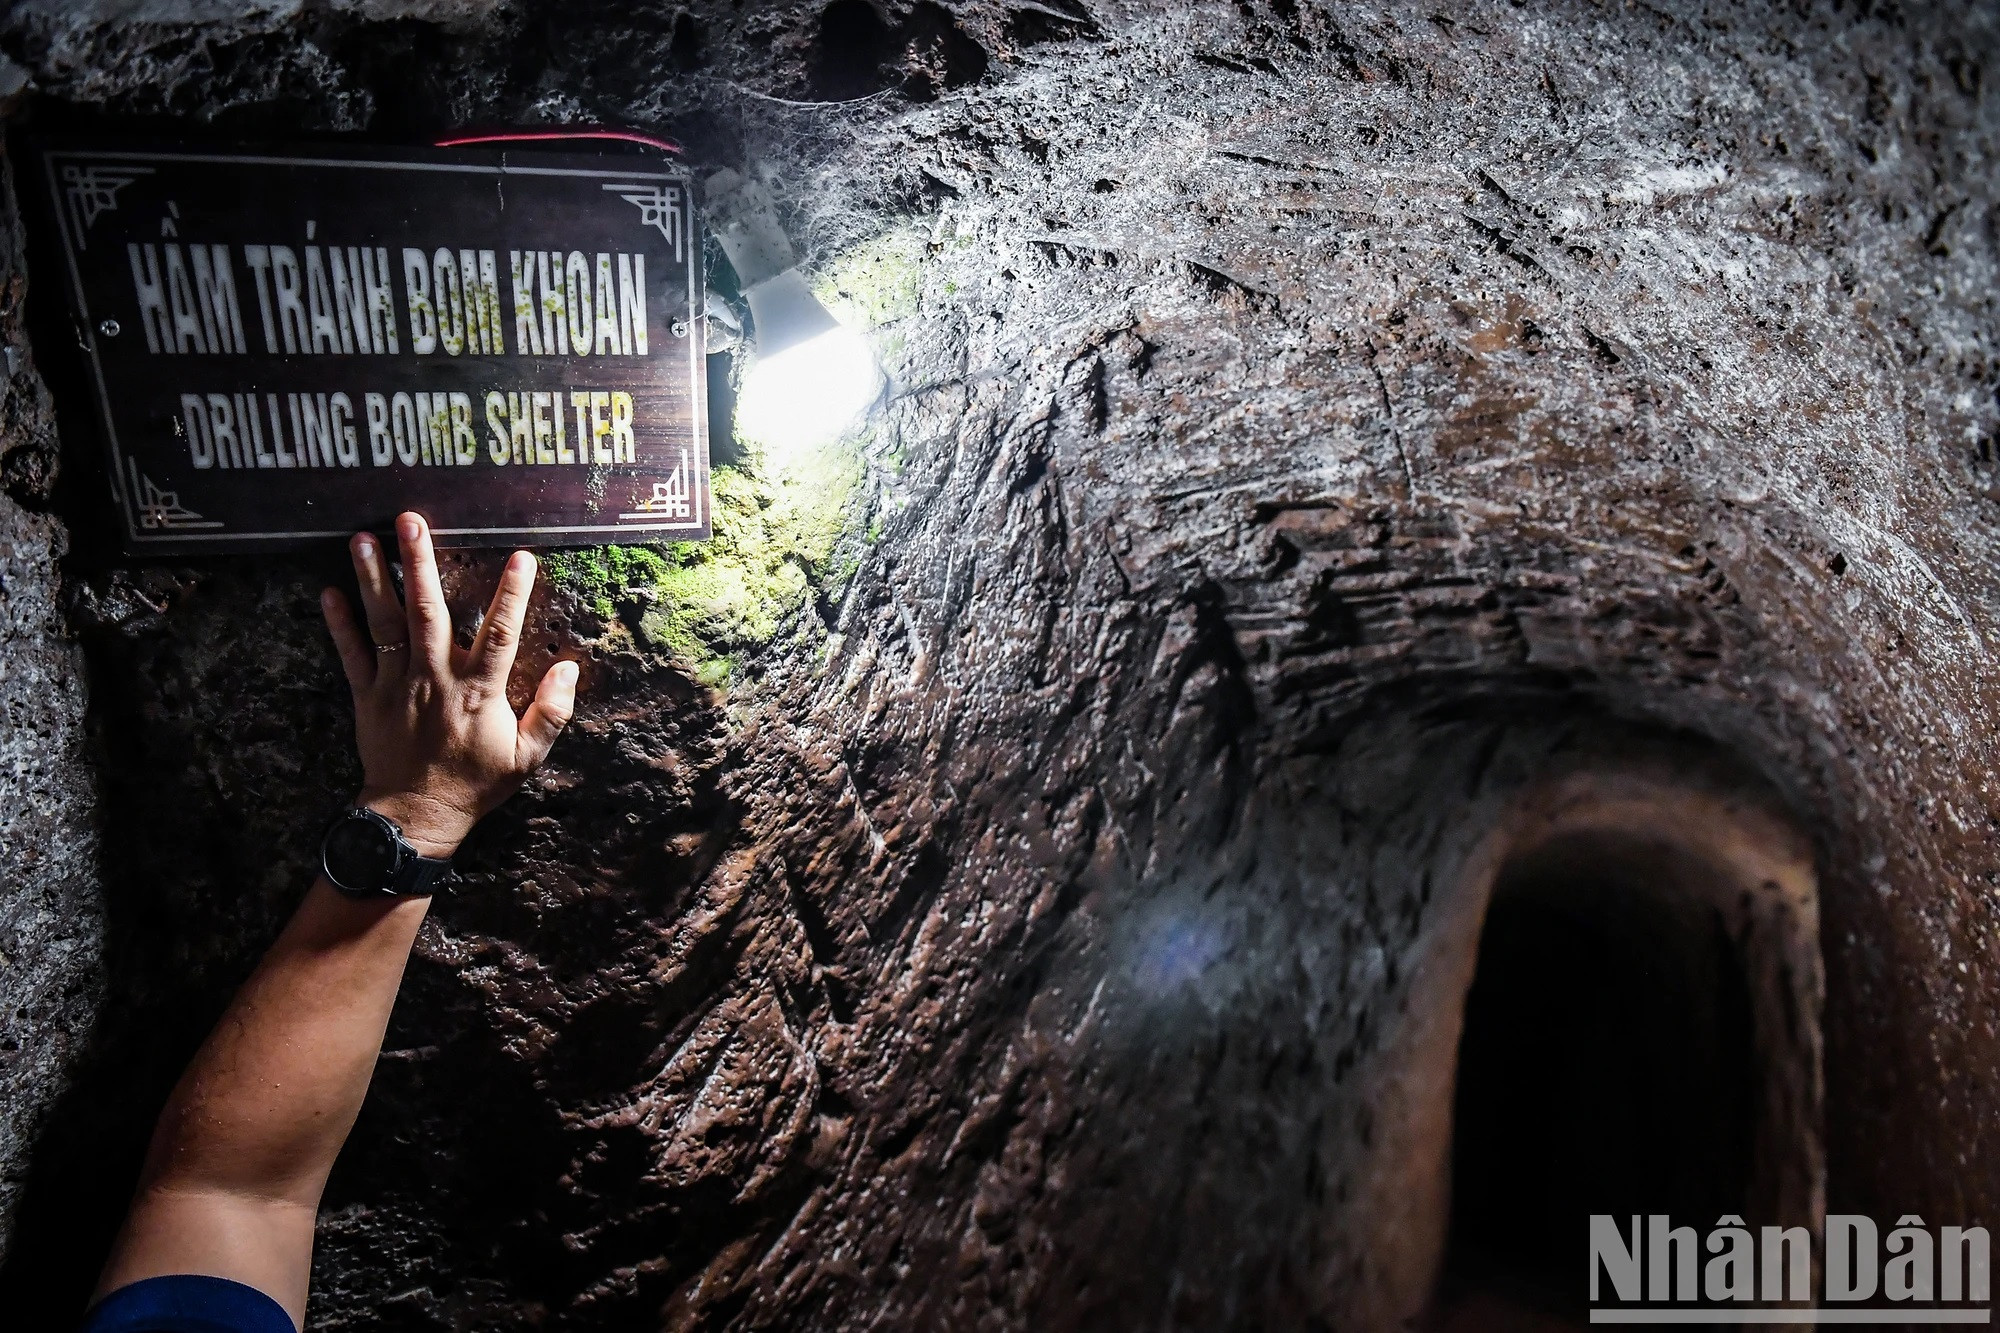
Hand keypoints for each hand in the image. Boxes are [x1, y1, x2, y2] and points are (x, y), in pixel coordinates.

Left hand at [319, 512, 577, 857]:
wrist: (416, 817)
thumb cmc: (475, 785)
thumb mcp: (527, 758)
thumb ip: (551, 713)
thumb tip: (568, 670)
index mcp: (479, 692)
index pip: (499, 633)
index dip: (512, 594)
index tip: (521, 557)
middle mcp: (436, 680)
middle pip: (428, 611)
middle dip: (421, 563)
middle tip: (411, 521)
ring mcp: (397, 686)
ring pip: (385, 624)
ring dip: (374, 579)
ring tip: (365, 539)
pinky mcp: (367, 697)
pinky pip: (352, 655)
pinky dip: (339, 624)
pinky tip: (329, 592)